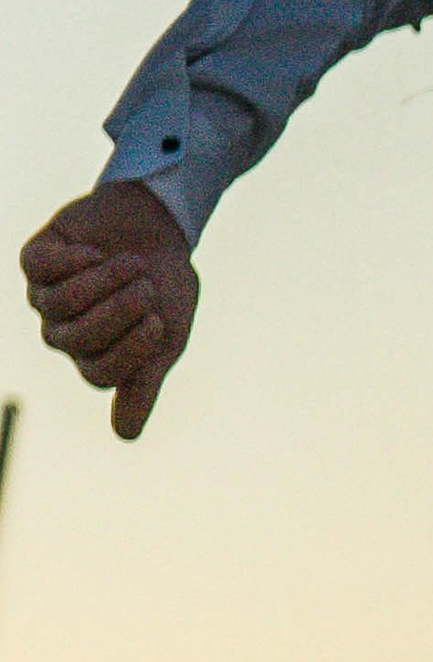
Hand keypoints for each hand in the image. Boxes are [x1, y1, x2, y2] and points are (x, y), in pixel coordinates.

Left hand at [20, 185, 198, 439]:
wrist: (159, 225)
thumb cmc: (165, 283)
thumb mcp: (167, 336)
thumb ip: (145, 383)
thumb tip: (124, 436)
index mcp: (96, 355)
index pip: (100, 373)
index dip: (129, 350)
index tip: (159, 322)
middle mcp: (64, 331)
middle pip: (77, 338)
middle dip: (118, 311)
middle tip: (147, 287)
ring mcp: (45, 296)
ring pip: (59, 303)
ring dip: (103, 280)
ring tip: (133, 262)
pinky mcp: (36, 260)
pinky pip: (43, 268)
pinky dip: (76, 259)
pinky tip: (97, 251)